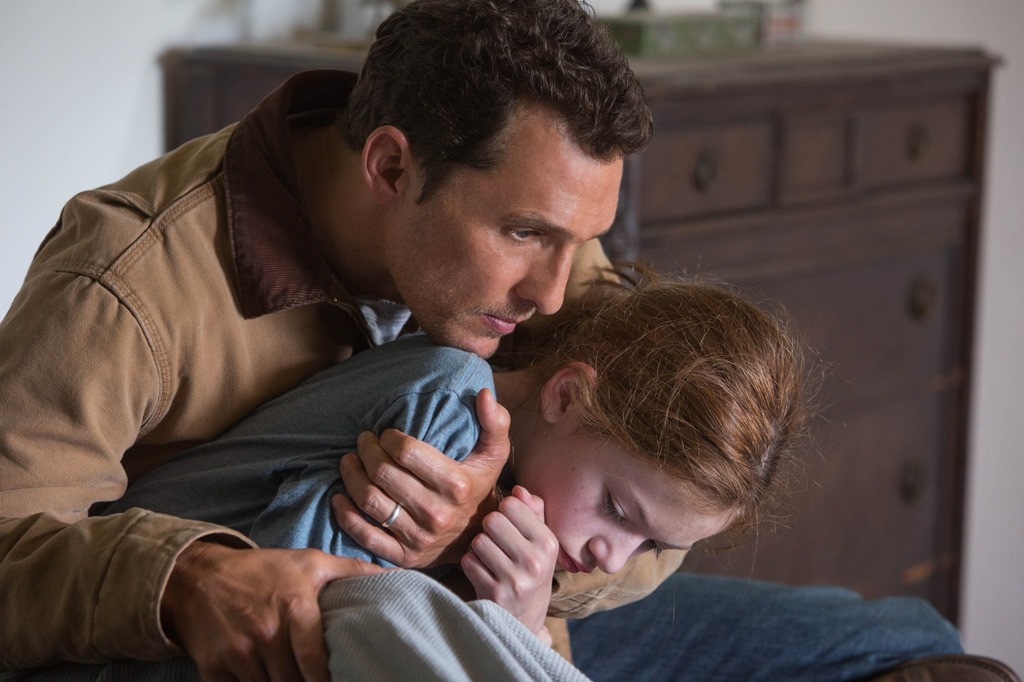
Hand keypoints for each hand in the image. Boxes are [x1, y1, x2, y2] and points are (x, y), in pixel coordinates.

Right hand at [162, 541, 385, 681]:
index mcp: (293, 608)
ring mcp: (237, 654)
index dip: (327, 680)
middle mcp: (265, 633)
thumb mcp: (309, 562)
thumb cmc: (260, 570)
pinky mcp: (213, 669)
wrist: (196, 576)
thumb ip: (352, 571)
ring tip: (294, 681)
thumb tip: (395, 577)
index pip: (315, 662)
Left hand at [332, 389, 509, 567]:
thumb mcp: (494, 453)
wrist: (479, 535)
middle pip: (383, 474)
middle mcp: (436, 513)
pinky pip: (364, 535)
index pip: (406, 452)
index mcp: (456, 484)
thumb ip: (494, 421)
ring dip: (351, 476)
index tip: (386, 434)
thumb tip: (483, 394)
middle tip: (363, 442)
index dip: (388, 438)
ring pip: (369, 501)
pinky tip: (339, 497)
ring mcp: (418, 537)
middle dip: (366, 451)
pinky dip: (345, 515)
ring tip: (349, 461)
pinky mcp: (403, 557)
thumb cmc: (479, 484)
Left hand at [459, 486, 557, 635]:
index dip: (503, 512)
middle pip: (493, 520)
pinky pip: (468, 562)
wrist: (524, 620)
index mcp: (549, 543)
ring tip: (489, 558)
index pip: (512, 504)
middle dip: (489, 529)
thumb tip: (518, 490)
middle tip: (495, 542)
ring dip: (478, 548)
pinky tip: (483, 573)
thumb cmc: (529, 571)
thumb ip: (532, 511)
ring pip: (478, 541)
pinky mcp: (494, 594)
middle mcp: (535, 561)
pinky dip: (471, 565)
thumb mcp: (540, 543)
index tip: (508, 525)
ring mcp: (515, 580)